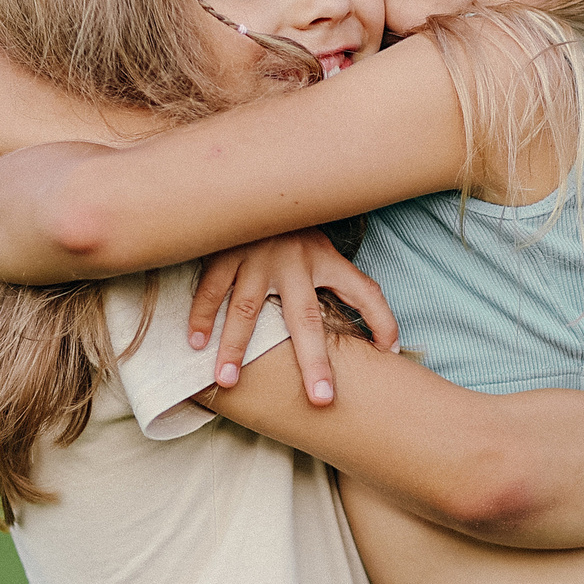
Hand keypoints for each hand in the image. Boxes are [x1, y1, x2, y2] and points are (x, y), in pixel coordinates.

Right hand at [190, 230, 401, 405]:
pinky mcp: (224, 252)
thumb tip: (389, 344)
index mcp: (326, 259)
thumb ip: (355, 291)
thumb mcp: (327, 252)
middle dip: (314, 361)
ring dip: (236, 346)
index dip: (381, 320)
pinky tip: (195, 343)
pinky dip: (202, 317)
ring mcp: (257, 257)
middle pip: (306, 318)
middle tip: (320, 399)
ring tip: (227, 380)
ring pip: (247, 308)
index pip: (365, 291)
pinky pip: (211, 290)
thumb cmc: (295, 231)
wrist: (252, 183)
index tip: (387, 353)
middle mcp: (295, 260)